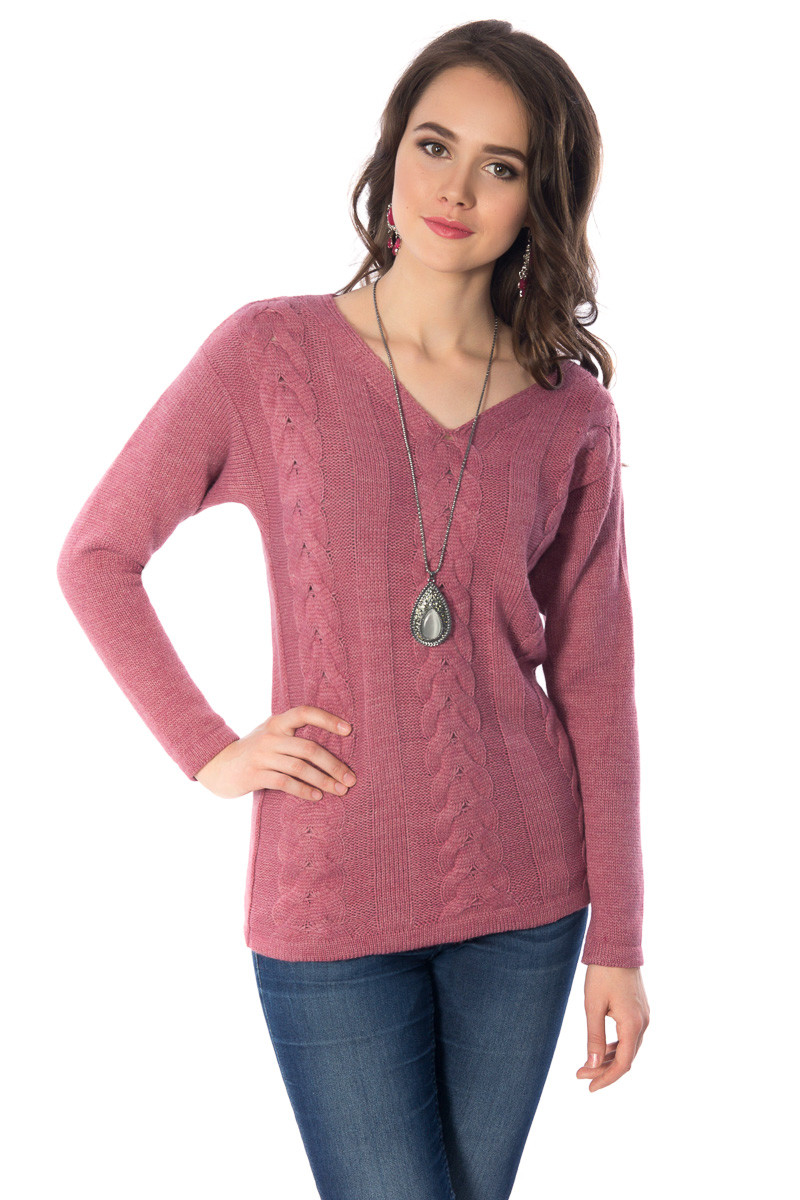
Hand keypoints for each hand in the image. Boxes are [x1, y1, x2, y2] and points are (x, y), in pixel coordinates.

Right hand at [194, 705, 356, 800]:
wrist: (217, 766)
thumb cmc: (253, 752)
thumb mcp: (270, 736)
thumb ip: (292, 736)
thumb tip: (331, 749)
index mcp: (277, 723)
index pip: (304, 713)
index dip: (327, 719)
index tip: (349, 730)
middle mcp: (270, 736)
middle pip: (309, 748)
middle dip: (334, 765)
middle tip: (350, 779)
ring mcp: (261, 755)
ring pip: (299, 768)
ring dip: (323, 781)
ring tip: (339, 791)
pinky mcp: (255, 775)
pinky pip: (285, 783)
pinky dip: (304, 790)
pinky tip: (317, 796)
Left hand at [576, 964, 649, 1091]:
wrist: (617, 946)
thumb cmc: (603, 974)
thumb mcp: (593, 1006)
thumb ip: (594, 1037)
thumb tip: (592, 1065)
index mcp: (633, 1025)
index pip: (622, 1064)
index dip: (606, 1078)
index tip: (589, 1087)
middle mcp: (643, 1023)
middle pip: (625, 1058)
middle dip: (603, 1069)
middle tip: (580, 1074)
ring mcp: (643, 1016)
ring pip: (628, 1047)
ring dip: (608, 1058)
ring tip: (586, 1064)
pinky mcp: (639, 1009)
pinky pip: (629, 1036)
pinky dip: (615, 1045)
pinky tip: (600, 1048)